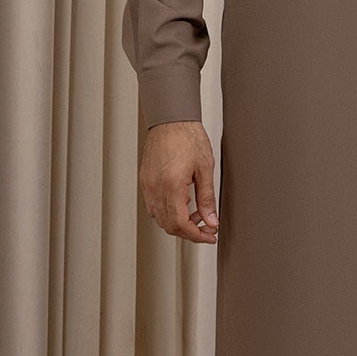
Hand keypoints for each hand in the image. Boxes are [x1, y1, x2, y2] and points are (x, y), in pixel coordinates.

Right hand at [139, 120, 219, 243]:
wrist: (171, 119)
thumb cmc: (188, 136)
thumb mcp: (205, 168)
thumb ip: (207, 198)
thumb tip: (211, 220)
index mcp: (171, 185)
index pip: (180, 224)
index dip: (196, 236)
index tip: (209, 236)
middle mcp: (155, 188)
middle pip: (169, 225)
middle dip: (189, 232)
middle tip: (207, 229)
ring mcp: (147, 185)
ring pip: (159, 218)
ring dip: (178, 223)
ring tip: (197, 215)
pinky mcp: (145, 180)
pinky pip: (153, 206)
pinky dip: (168, 212)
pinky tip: (182, 203)